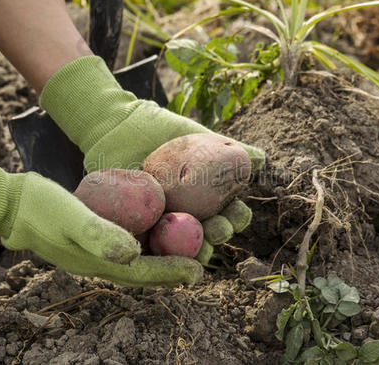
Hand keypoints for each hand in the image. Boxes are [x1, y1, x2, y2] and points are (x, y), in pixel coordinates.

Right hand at [0, 150, 201, 286]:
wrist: (10, 204)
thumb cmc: (40, 208)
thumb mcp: (71, 217)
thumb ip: (100, 235)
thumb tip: (134, 253)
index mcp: (99, 262)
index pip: (144, 273)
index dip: (172, 272)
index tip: (200, 270)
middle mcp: (101, 261)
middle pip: (146, 271)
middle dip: (175, 268)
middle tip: (205, 261)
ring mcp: (97, 250)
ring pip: (139, 259)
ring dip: (164, 255)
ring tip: (191, 247)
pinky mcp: (95, 237)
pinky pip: (128, 243)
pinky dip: (148, 241)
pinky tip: (160, 227)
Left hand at [40, 56, 264, 266]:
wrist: (118, 126)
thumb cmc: (160, 130)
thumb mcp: (195, 135)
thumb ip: (228, 147)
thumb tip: (260, 159)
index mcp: (208, 196)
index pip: (230, 212)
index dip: (237, 217)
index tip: (237, 212)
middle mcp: (190, 213)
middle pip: (211, 232)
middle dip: (219, 234)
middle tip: (218, 230)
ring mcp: (164, 222)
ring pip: (184, 244)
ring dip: (196, 250)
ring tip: (199, 250)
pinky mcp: (138, 228)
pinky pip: (151, 243)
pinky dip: (160, 249)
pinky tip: (165, 252)